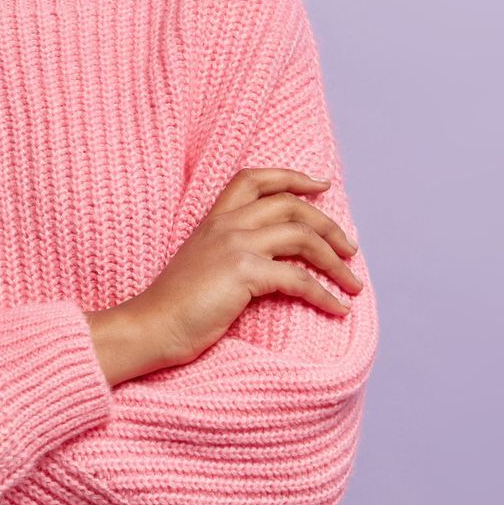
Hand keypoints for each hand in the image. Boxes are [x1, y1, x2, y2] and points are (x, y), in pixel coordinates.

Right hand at [130, 168, 361, 367]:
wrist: (150, 326)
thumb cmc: (173, 307)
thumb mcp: (200, 265)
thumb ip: (227, 252)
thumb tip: (267, 262)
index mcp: (213, 220)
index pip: (254, 179)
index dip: (292, 177)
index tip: (321, 186)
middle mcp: (225, 224)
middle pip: (290, 205)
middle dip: (328, 225)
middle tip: (350, 248)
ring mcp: (234, 245)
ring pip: (301, 237)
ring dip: (335, 260)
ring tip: (353, 282)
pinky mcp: (242, 272)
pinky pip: (299, 279)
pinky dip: (325, 294)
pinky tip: (338, 309)